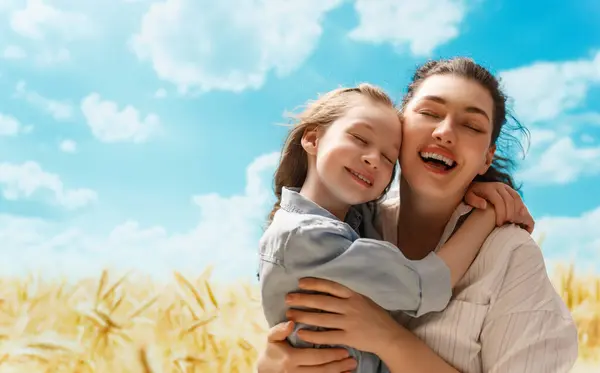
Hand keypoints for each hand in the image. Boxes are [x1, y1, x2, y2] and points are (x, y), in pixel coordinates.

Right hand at [256, 320, 356, 372]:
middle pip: (322, 370)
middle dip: (338, 365)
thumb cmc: (272, 351)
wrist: (265, 370)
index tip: (344, 350)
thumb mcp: (271, 338)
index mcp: (290, 359)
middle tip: (352, 359)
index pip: (315, 357)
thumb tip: (291, 322)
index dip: (331, 354)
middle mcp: (294, 372)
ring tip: (352, 367)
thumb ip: (280, 330)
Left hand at [285, 278, 399, 355]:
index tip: (300, 282)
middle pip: (322, 302)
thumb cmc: (374, 316)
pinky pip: (327, 336)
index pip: (331, 286)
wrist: (389, 336)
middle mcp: (350, 307)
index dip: (315, 283)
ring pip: (321, 318)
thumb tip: (325, 290)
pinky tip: (301, 332)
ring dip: (303, 316)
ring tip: (289, 314)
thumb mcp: (362, 299)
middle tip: (288, 298)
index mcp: (353, 295)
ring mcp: (349, 323)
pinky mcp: (348, 338)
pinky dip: (313, 334)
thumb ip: (346, 295)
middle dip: (303, 299)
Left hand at [464, 182, 534, 233]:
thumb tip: (484, 205)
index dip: (501, 214)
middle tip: (507, 224)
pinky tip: (518, 217)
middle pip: (510, 200)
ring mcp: (506, 187)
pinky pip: (518, 198)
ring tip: (513, 222)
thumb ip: (474, 201)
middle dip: (510, 214)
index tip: (499, 224)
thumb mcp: (468, 197)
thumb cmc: (471, 194)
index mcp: (489, 188)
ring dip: (517, 211)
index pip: (499, 201)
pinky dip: (520, 208)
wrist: (475, 185)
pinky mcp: (510, 190)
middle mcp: (499, 185)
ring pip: (516, 199)